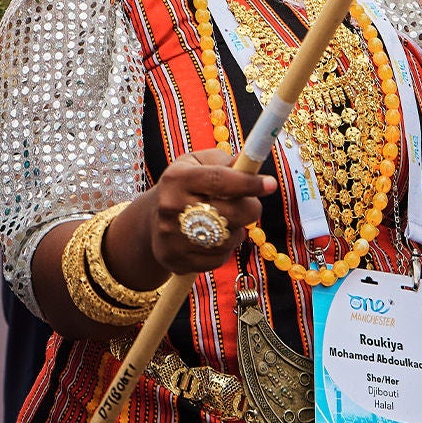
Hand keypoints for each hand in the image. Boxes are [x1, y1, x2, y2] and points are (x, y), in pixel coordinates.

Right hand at [145, 151, 274, 273]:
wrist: (151, 222)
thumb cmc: (183, 186)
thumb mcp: (196, 164)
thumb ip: (224, 162)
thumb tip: (250, 163)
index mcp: (177, 177)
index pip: (219, 180)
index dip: (248, 183)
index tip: (270, 184)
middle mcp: (171, 206)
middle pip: (228, 212)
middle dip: (250, 208)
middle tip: (252, 204)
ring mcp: (172, 236)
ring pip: (227, 239)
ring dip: (237, 230)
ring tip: (227, 221)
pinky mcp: (177, 260)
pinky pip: (219, 259)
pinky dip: (225, 249)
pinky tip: (216, 239)